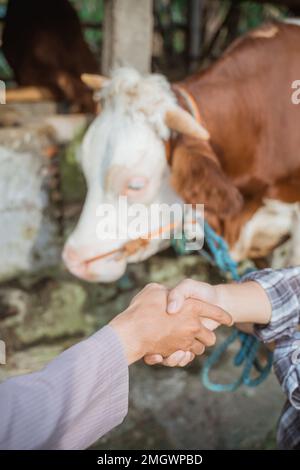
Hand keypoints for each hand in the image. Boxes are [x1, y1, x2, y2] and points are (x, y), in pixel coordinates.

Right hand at [109, 283, 230, 364]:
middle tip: (197, 332)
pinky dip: (181, 356)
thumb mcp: (154, 290)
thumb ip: (166, 293)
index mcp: (192, 306)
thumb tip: (170, 298)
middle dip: (206, 336)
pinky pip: (184, 358)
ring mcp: (186, 341)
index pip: (215, 311)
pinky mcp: (176, 354)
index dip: (223, 316)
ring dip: (193, 347)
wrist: (130, 331)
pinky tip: (176, 350)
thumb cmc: (142, 308)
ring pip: (199, 349)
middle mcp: (193, 325)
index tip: (229, 320)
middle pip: (210, 337)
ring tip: (185, 341)